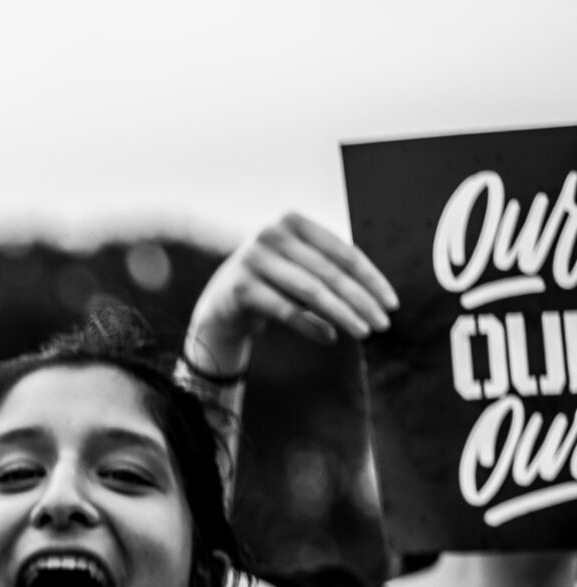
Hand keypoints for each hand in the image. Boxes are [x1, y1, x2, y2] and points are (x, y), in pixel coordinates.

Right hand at [185, 212, 396, 376]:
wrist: (220, 303)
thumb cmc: (273, 283)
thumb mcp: (302, 268)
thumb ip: (332, 270)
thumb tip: (380, 296)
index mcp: (293, 221)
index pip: (343, 252)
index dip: (371, 279)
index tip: (391, 303)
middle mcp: (271, 234)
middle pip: (329, 273)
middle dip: (361, 300)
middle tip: (383, 324)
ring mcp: (252, 259)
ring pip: (310, 291)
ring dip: (342, 314)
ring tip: (363, 332)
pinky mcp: (240, 288)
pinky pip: (285, 311)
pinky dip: (311, 327)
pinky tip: (331, 339)